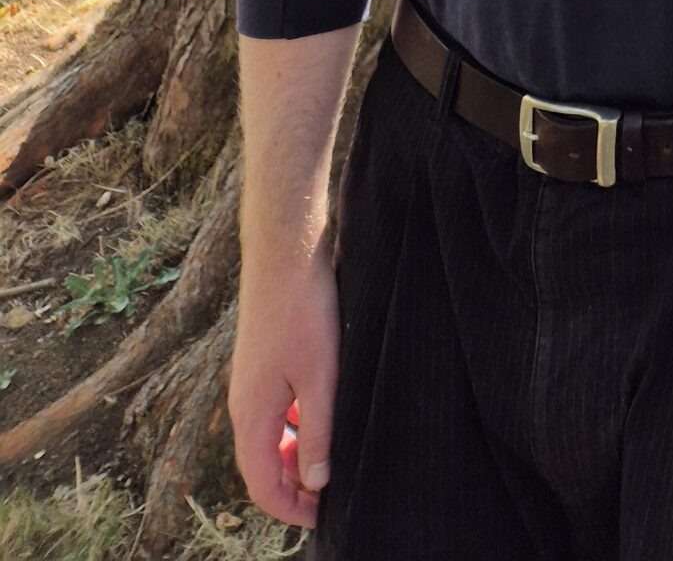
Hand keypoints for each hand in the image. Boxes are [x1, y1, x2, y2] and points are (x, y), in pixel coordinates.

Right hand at [230, 248, 338, 530]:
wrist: (284, 252)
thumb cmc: (304, 312)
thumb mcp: (320, 378)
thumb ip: (317, 433)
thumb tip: (316, 483)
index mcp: (251, 416)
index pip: (262, 486)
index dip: (292, 509)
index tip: (325, 517)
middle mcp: (242, 405)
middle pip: (261, 466)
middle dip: (293, 486)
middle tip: (333, 492)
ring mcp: (249, 383)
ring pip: (268, 438)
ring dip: (294, 456)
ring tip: (331, 459)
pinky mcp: (262, 364)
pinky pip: (273, 412)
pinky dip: (293, 427)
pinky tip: (321, 416)